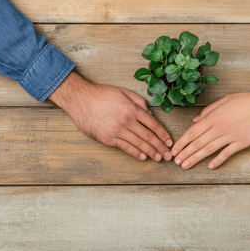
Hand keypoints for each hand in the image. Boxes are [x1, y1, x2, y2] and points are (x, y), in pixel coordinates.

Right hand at [49, 71, 172, 161]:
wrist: (81, 99)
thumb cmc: (102, 94)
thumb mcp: (124, 92)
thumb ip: (139, 102)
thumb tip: (151, 114)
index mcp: (132, 108)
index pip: (153, 124)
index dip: (163, 134)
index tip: (169, 141)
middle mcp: (127, 120)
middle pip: (148, 136)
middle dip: (160, 147)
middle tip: (168, 155)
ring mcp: (117, 130)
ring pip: (138, 143)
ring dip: (150, 152)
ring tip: (158, 158)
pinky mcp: (108, 138)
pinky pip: (125, 147)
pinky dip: (135, 153)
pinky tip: (143, 157)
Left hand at [172, 58, 249, 168]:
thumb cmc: (245, 100)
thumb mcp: (224, 100)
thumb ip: (208, 111)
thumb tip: (195, 120)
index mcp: (213, 116)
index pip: (192, 132)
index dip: (182, 142)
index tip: (174, 150)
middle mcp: (219, 127)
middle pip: (198, 143)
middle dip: (185, 153)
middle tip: (176, 162)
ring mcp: (230, 135)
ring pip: (209, 149)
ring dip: (195, 158)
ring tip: (186, 166)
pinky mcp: (241, 142)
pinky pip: (226, 153)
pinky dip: (218, 160)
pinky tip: (210, 167)